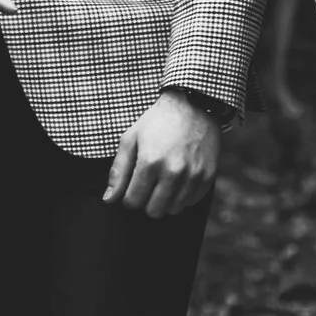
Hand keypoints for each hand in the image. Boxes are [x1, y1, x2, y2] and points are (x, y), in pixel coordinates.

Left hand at [103, 93, 219, 218]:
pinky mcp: (207, 177)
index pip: (132, 201)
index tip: (133, 185)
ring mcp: (193, 176)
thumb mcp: (131, 138)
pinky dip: (183, 196)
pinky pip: (191, 202)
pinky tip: (179, 178)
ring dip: (165, 200)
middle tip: (148, 183)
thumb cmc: (158, 121)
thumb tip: (108, 199)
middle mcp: (173, 172)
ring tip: (164, 180)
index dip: (129, 196)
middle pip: (153, 211)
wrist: (193, 105)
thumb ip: (118, 171)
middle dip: (146, 201)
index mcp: (150, 162)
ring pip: (173, 210)